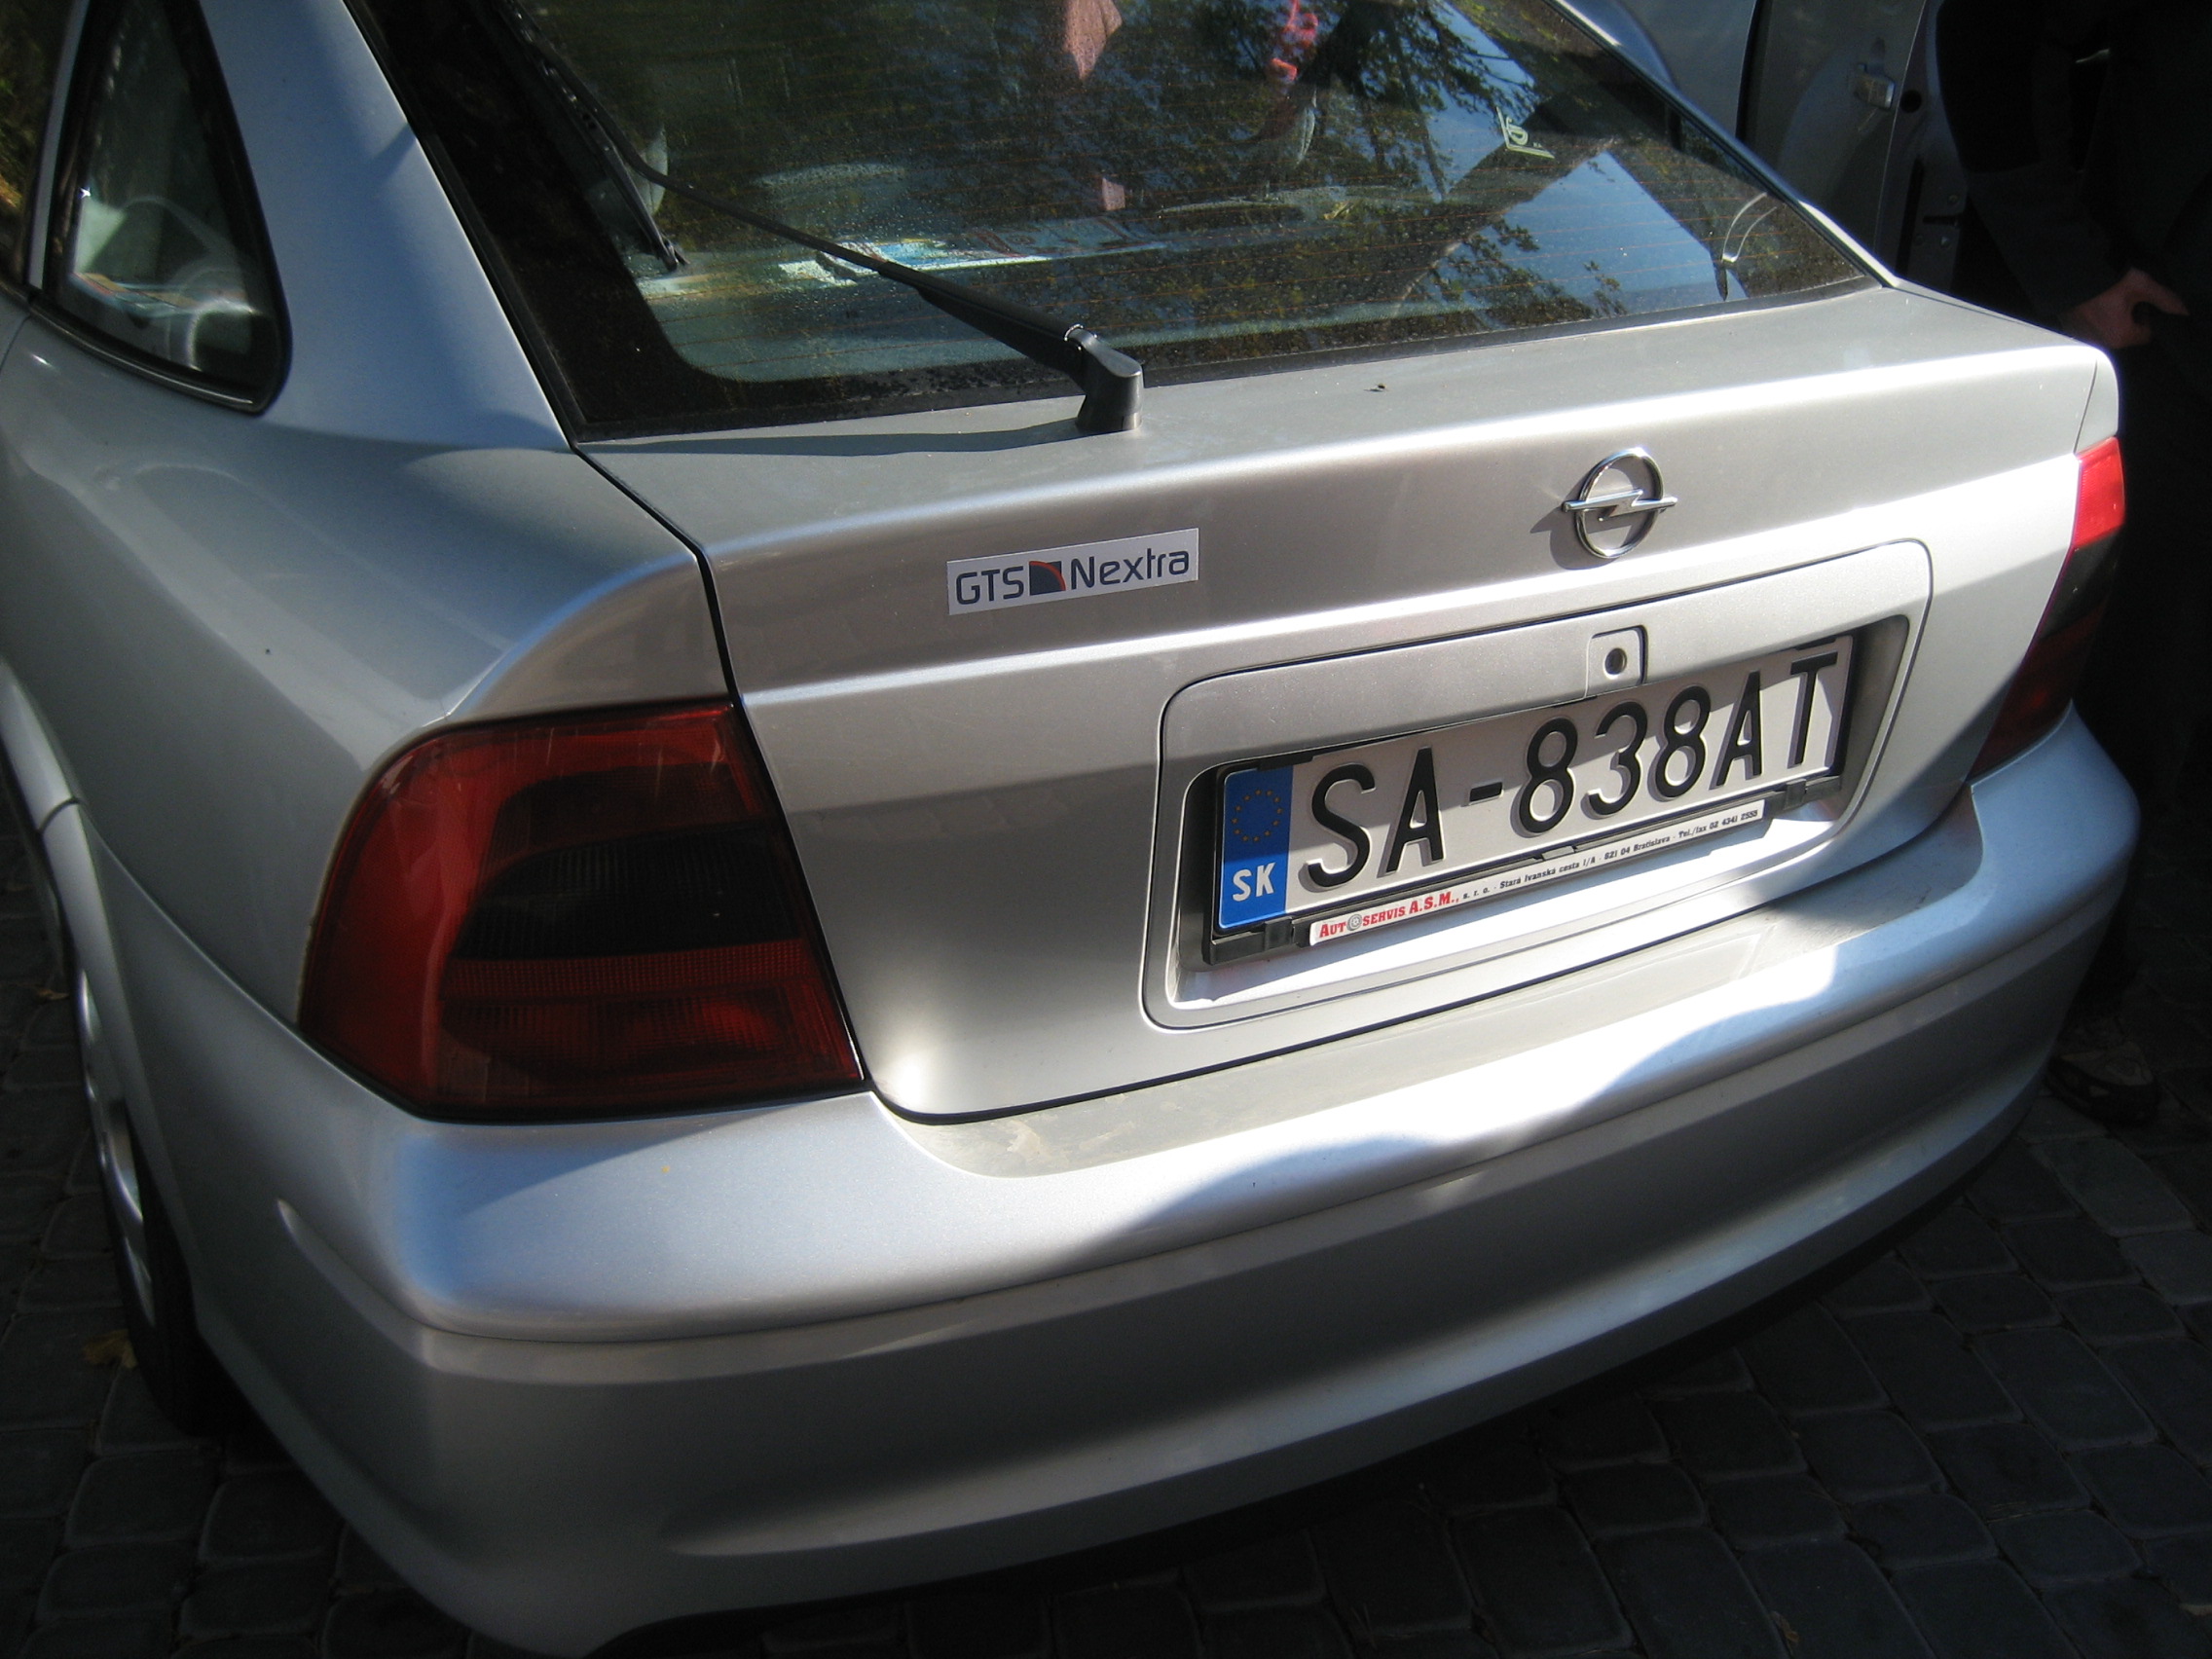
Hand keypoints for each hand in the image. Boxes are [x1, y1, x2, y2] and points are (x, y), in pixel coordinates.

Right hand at [2063, 268, 2188, 351]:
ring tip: (2107, 299)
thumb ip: (2164, 299)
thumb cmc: (2105, 282)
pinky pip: (2090, 329)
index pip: (2146, 335)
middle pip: (2126, 334)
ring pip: (2108, 332)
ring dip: (2111, 320)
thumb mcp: (2141, 285)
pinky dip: (2094, 319)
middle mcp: (2102, 343)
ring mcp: (2084, 338)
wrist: (2071, 275)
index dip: (2147, 317)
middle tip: (2124, 298)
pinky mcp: (2072, 330)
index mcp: (2120, 336)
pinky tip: (2094, 303)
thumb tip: (2182, 310)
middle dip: (2129, 319)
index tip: (2140, 301)